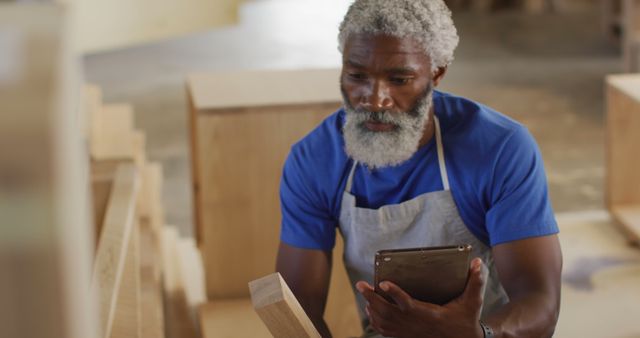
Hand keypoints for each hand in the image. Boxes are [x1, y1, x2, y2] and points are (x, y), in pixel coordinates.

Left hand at [356, 258, 485, 337]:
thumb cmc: (466, 320)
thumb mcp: (473, 302)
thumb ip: (476, 282)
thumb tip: (478, 262)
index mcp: (429, 314)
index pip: (408, 304)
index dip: (394, 293)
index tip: (383, 282)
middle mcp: (415, 325)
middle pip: (388, 313)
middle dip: (372, 298)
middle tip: (361, 284)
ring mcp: (408, 333)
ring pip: (383, 322)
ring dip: (371, 307)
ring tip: (365, 292)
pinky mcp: (405, 337)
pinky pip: (385, 331)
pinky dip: (375, 321)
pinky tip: (370, 310)